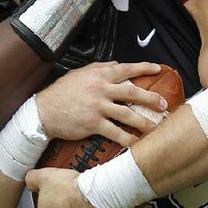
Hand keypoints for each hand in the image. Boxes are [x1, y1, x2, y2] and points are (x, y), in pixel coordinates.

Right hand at [36, 61, 166, 144]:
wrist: (43, 111)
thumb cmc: (60, 92)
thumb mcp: (78, 74)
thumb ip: (98, 68)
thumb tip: (116, 64)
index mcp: (98, 75)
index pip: (126, 69)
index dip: (144, 68)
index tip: (158, 70)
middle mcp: (100, 90)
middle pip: (133, 93)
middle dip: (151, 99)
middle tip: (164, 105)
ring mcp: (97, 107)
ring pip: (128, 114)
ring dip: (144, 122)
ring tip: (155, 127)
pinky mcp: (93, 124)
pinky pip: (115, 132)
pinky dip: (128, 138)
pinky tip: (136, 143)